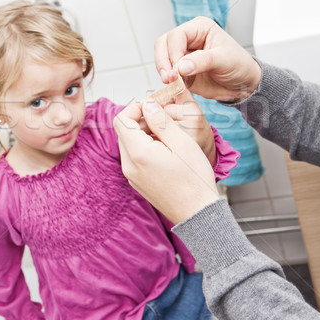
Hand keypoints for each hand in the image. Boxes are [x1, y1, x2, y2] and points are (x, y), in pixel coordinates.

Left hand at [113, 101, 219, 224]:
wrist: (197, 213)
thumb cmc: (194, 180)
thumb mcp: (182, 142)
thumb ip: (161, 121)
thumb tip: (148, 105)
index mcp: (138, 153)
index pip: (121, 119)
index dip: (135, 107)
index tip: (153, 106)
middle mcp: (129, 165)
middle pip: (124, 130)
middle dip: (141, 119)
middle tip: (164, 119)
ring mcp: (131, 175)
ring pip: (129, 143)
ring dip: (144, 133)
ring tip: (168, 135)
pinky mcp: (137, 181)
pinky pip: (134, 156)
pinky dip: (145, 146)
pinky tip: (166, 150)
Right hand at [154, 16, 261, 102]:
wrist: (242, 85)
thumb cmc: (239, 65)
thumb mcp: (225, 60)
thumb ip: (203, 61)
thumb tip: (181, 67)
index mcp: (199, 28)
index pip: (177, 35)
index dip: (173, 51)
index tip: (177, 69)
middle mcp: (188, 39)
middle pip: (163, 44)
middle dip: (163, 61)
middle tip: (169, 78)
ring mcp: (182, 54)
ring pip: (161, 57)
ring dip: (163, 70)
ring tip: (170, 82)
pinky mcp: (180, 70)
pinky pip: (166, 73)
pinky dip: (167, 80)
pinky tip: (174, 87)